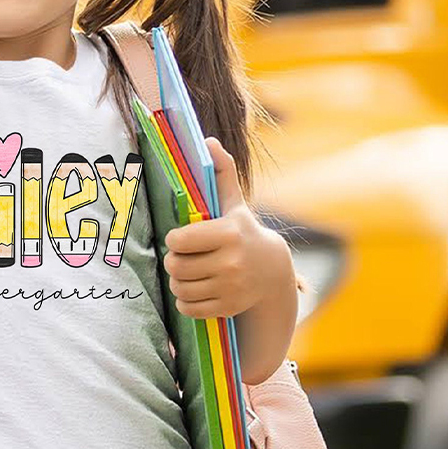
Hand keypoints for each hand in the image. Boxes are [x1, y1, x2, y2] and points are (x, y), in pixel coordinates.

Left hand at [162, 136, 284, 318]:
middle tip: (182, 257)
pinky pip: (189, 308)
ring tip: (188, 272)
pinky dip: (186, 301)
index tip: (182, 238)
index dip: (176, 239)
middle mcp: (231, 261)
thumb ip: (222, 172)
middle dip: (174, 261)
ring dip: (178, 282)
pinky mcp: (228, 307)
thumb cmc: (244, 232)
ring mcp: (231, 287)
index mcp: (229, 233)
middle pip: (175, 265)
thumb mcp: (234, 203)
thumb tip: (208, 140)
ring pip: (180, 288)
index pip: (178, 239)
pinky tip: (196, 289)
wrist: (274, 272)